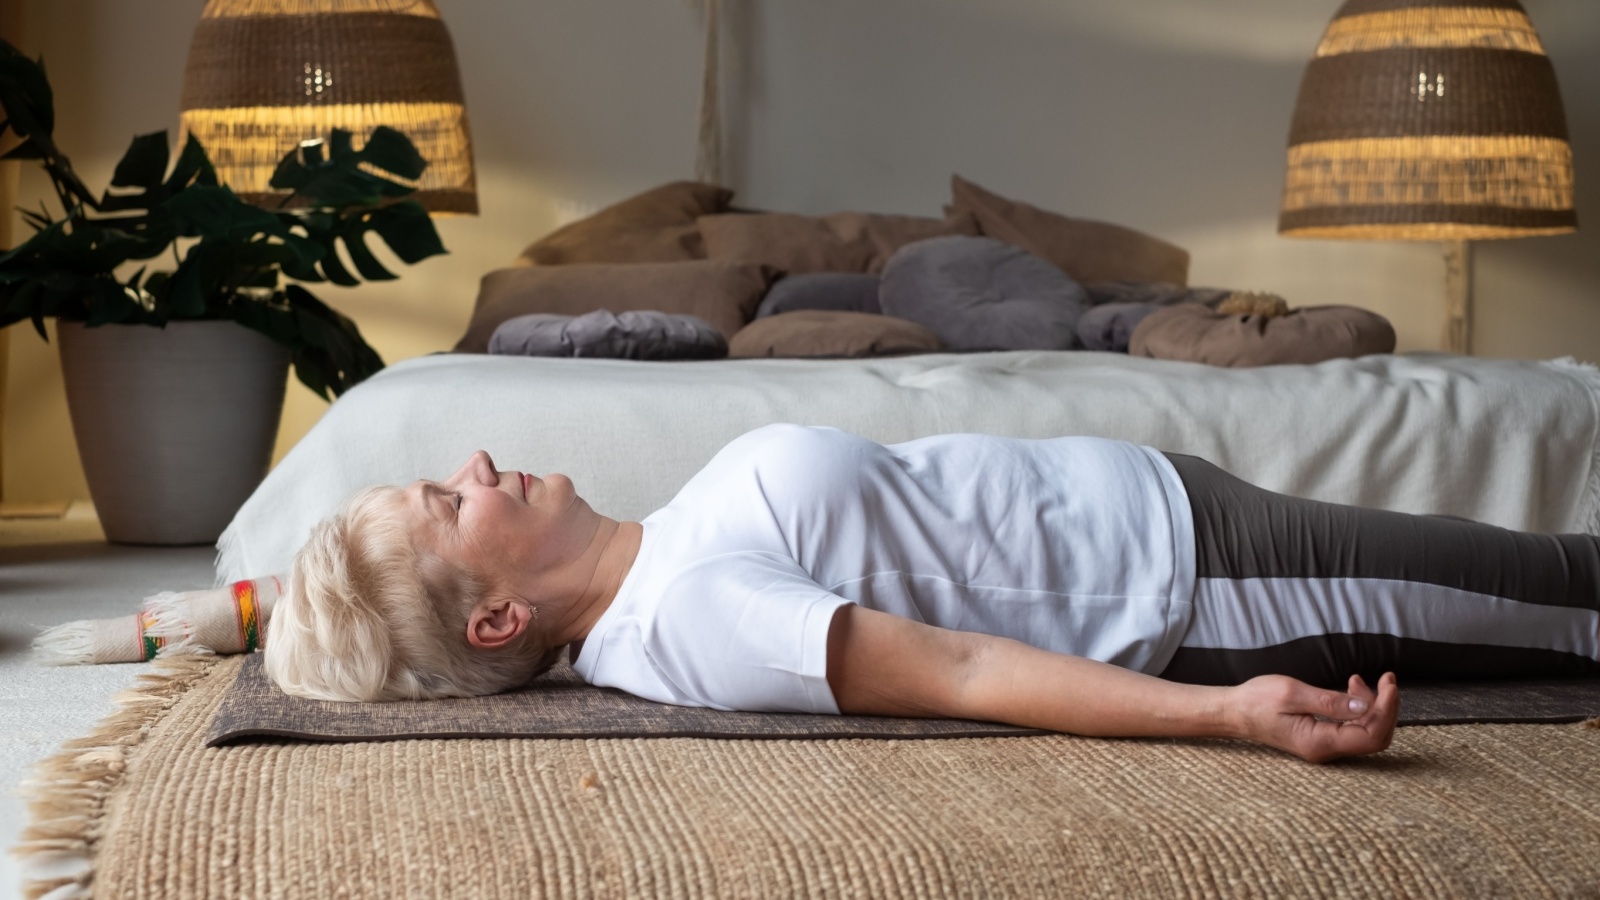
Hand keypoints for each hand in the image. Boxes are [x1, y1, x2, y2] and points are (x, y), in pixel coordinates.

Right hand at [1226, 672, 1398, 762]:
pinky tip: (1351, 688)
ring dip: (1373, 706)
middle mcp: (1326, 750)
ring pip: (1366, 732)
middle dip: (1386, 708)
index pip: (1370, 735)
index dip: (1386, 710)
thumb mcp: (1292, 693)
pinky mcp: (1323, 738)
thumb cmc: (1257, 700)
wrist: (1235, 712)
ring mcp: (1325, 746)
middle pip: (1375, 736)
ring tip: (1360, 679)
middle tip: (1387, 678)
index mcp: (1319, 742)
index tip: (1389, 685)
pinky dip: (1359, 708)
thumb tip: (1365, 707)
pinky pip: (1352, 728)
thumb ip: (1330, 702)